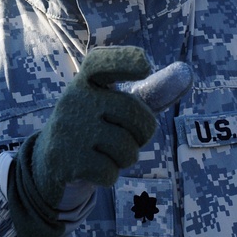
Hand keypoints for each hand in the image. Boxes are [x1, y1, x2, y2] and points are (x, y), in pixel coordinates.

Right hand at [8, 46, 156, 236]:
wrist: (49, 162)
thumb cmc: (96, 126)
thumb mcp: (118, 104)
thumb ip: (152, 91)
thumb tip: (187, 73)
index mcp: (87, 81)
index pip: (102, 62)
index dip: (125, 61)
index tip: (146, 65)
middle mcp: (74, 99)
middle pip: (134, 114)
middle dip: (143, 132)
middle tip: (131, 136)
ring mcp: (68, 130)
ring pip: (126, 149)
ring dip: (127, 157)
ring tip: (110, 152)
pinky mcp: (64, 160)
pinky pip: (110, 172)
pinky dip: (110, 175)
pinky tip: (95, 168)